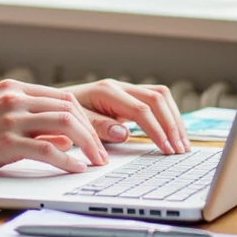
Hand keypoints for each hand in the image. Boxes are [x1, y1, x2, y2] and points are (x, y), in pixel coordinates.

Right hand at [0, 79, 109, 186]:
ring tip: (96, 161)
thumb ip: (30, 124)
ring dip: (88, 144)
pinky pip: (49, 150)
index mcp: (11, 89)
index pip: (62, 98)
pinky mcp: (5, 141)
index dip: (85, 119)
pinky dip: (68, 160)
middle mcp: (12, 98)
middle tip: (102, 153)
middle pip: (69, 108)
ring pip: (65, 124)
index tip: (96, 138)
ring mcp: (8, 118)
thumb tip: (66, 137)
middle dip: (92, 131)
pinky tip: (76, 169)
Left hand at [67, 79, 190, 154]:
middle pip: (157, 99)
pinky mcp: (129, 97)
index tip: (167, 149)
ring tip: (183, 143)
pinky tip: (173, 133)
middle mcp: (119, 87)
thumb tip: (124, 133)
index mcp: (106, 91)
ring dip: (174, 119)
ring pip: (160, 97)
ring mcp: (125, 90)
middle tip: (180, 149)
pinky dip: (168, 116)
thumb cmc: (63, 114)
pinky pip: (155, 101)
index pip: (141, 109)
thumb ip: (98, 127)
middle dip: (172, 125)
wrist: (53, 102)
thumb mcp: (75, 123)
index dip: (157, 130)